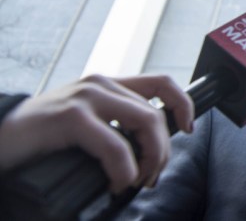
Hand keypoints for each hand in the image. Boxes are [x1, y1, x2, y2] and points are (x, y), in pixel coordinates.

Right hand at [0, 74, 192, 192]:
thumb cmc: (38, 137)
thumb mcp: (83, 123)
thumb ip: (112, 124)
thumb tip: (148, 149)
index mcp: (107, 85)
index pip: (161, 83)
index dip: (182, 105)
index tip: (187, 130)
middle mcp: (101, 85)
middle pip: (156, 113)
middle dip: (162, 151)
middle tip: (150, 178)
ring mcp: (87, 98)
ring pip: (146, 123)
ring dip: (150, 159)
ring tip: (135, 181)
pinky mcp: (71, 117)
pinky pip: (116, 144)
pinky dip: (124, 169)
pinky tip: (116, 182)